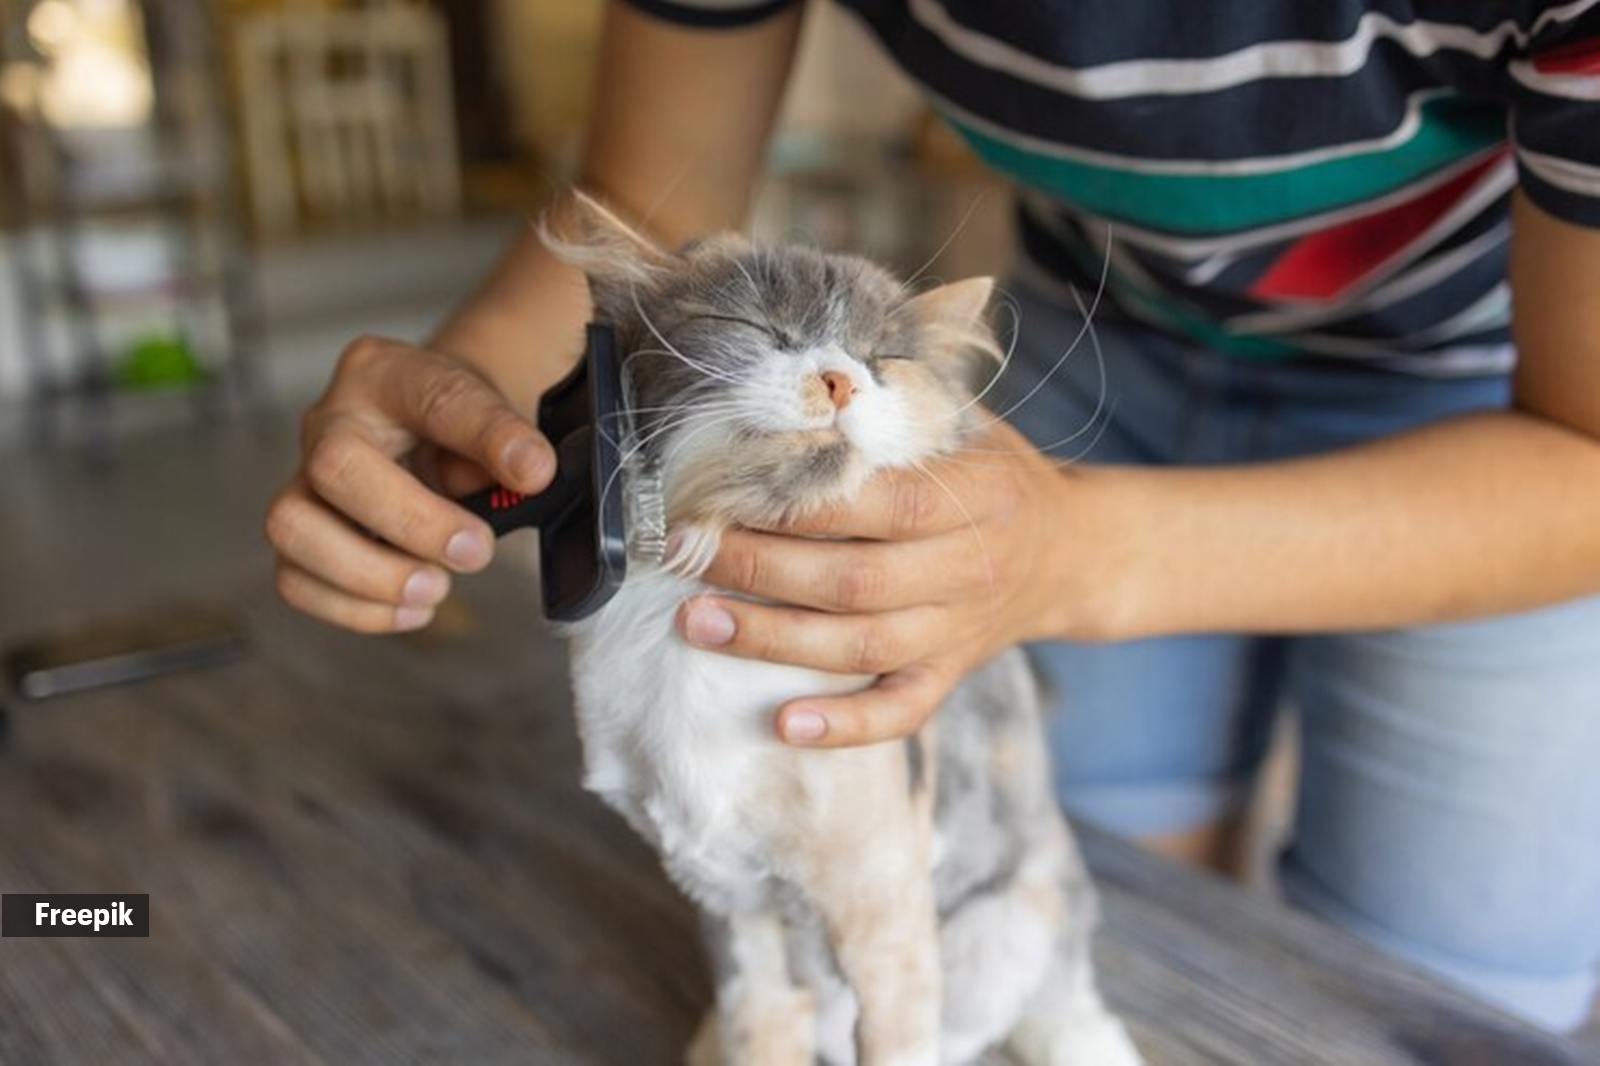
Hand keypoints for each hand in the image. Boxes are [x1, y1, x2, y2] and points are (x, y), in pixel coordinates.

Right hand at [266, 335, 554, 632]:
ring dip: (369, 576)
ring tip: (435, 588)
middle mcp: (330, 421)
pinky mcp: (299, 533)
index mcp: (386, 374)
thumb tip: (530, 472)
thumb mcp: (494, 413)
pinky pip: (296, 580)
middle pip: (335, 467)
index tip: (534, 473)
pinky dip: (357, 609)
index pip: (432, 397)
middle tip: (474, 551)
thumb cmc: (453, 421)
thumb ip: (509, 438)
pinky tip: (412, 608)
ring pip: (292, 528)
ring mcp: (302, 479)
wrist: (423, 425)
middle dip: (411, 523)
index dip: (485, 437)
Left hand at [676, 418, 1093, 746]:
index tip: (722, 490)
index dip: (796, 502)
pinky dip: (844, 725)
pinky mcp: (950, 673)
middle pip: (855, 580)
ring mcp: (958, 629)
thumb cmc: (996, 474)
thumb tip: (806, 377)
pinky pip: (901, 710)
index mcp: (975, 493)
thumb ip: (896, 404)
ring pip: (862, 646)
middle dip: (759, 569)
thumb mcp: (965, 421)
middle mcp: (969, 566)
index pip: (878, 502)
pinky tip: (783, 725)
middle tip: (684, 552)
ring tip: (696, 623)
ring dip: (773, 640)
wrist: (1073, 550)